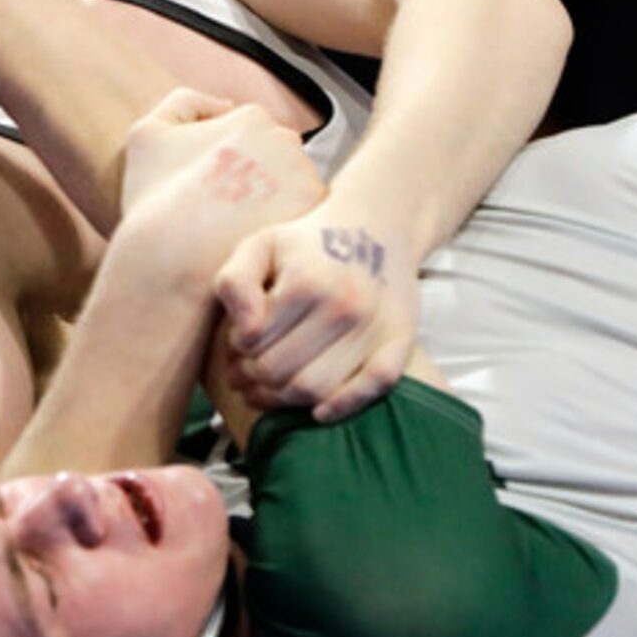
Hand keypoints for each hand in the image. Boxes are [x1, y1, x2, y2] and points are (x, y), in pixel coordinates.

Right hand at [116, 89, 326, 283]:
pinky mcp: (314, 212)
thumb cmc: (154, 202)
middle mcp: (284, 138)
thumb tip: (226, 105)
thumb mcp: (147, 134)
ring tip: (243, 229)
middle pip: (280, 156)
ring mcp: (304, 175)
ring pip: (296, 185)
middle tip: (229, 212)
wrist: (170, 262)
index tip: (214, 188)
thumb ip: (184, 103)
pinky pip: (308, 215)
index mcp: (250, 117)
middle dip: (261, 178)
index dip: (231, 162)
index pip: (253, 133)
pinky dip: (289, 225)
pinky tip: (258, 241)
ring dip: (278, 201)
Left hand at [211, 191, 419, 423]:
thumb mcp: (259, 246)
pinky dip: (343, 406)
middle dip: (252, 379)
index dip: (236, 352)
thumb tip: (244, 331)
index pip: (254, 344)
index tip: (237, 346)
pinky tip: (318, 411)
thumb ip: (235, 283)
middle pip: (280, 372)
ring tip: (266, 389)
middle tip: (244, 374)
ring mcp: (375, 325)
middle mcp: (344, 305)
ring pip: (316, 390)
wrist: (375, 225)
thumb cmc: (307, 243)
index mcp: (306, 282)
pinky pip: (372, 387)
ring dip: (282, 399)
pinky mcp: (400, 339)